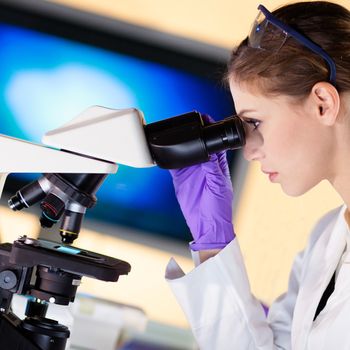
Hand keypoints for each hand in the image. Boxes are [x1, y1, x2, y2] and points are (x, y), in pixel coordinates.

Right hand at [169, 115, 234, 250]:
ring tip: (177, 132)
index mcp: (218, 166)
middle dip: (195, 134)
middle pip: (199, 145)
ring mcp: (192, 172)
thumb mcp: (218, 185)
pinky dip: (171, 158)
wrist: (206, 224)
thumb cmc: (219, 207)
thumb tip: (209, 152)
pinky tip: (167, 150)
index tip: (206, 118)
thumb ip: (213, 169)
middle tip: (188, 122)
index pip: (215, 144)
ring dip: (182, 144)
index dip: (211, 131)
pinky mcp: (181, 179)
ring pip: (186, 153)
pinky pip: (174, 165)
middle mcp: (204, 166)